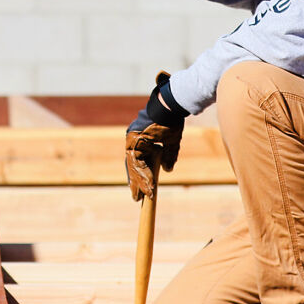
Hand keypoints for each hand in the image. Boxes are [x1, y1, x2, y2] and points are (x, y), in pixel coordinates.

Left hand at [125, 71, 185, 199]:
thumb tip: (167, 170)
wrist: (169, 105)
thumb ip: (169, 155)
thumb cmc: (170, 119)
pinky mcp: (135, 141)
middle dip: (136, 182)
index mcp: (141, 139)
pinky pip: (137, 162)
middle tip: (136, 197)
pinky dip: (143, 175)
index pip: (139, 160)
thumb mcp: (171, 140)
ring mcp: (133, 140)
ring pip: (134, 166)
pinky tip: (148, 186)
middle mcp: (134, 140)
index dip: (140, 174)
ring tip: (141, 197)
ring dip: (139, 182)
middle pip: (134, 165)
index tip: (141, 187)